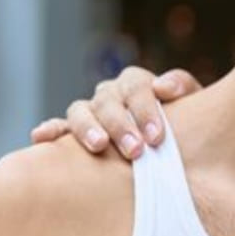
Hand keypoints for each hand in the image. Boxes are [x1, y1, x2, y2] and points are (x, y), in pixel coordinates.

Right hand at [29, 67, 201, 158]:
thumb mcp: (193, 106)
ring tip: (99, 146)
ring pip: (80, 111)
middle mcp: (110, 95)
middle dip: (121, 125)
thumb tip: (164, 86)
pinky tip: (41, 137)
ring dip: (87, 128)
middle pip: (108, 100)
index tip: (157, 137)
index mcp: (136, 84)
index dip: (145, 109)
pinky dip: (49, 130)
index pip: (136, 86)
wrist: (176, 148)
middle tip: (136, 151)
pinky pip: (57, 128)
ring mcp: (90, 113)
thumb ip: (184, 89)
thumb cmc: (186, 127)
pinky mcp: (73, 133)